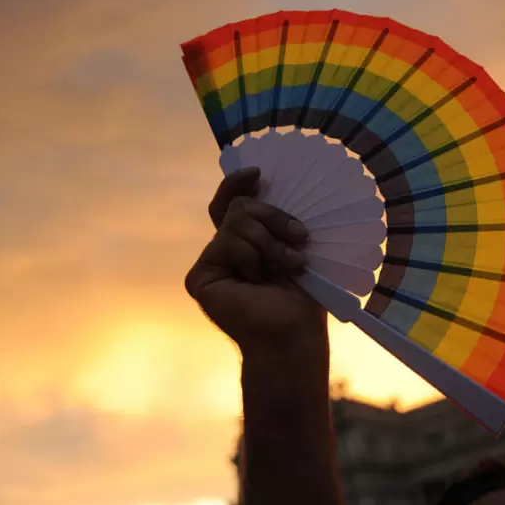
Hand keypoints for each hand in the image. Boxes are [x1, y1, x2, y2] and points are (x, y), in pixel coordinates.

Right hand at [185, 167, 326, 355]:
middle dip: (274, 217)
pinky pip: (225, 242)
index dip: (238, 183)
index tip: (257, 173)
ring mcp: (212, 262)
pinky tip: (255, 281)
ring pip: (236, 221)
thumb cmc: (305, 294)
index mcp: (250, 241)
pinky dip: (249, 258)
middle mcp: (227, 248)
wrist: (295, 330)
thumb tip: (263, 180)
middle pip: (240, 206)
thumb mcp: (296, 245)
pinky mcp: (200, 276)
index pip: (233, 202)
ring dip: (270, 243)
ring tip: (289, 267)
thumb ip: (276, 217)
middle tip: (300, 238)